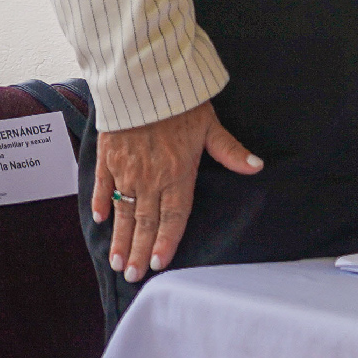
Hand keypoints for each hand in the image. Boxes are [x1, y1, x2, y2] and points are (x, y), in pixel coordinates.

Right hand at [94, 100, 261, 283]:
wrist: (144, 81)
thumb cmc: (182, 103)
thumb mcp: (211, 127)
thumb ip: (230, 151)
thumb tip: (256, 167)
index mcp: (178, 174)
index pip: (173, 216)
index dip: (166, 241)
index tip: (159, 264)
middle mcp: (150, 178)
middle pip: (145, 222)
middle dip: (139, 251)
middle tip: (132, 276)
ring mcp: (126, 170)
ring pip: (123, 211)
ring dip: (120, 238)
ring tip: (116, 262)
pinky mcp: (108, 157)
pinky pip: (102, 186)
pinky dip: (101, 203)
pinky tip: (102, 221)